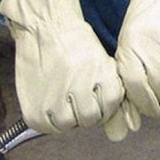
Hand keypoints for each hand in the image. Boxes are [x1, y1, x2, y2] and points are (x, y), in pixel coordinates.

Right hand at [0, 0, 136, 137]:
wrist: (45, 26)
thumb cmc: (78, 44)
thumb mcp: (104, 65)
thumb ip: (114, 98)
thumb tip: (124, 132)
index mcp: (104, 80)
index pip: (110, 108)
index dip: (101, 97)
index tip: (91, 84)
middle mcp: (81, 92)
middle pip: (90, 119)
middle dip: (85, 106)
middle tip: (73, 87)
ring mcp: (56, 102)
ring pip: (69, 124)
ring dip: (67, 112)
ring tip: (60, 90)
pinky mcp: (35, 112)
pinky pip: (48, 127)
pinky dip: (49, 117)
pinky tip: (48, 96)